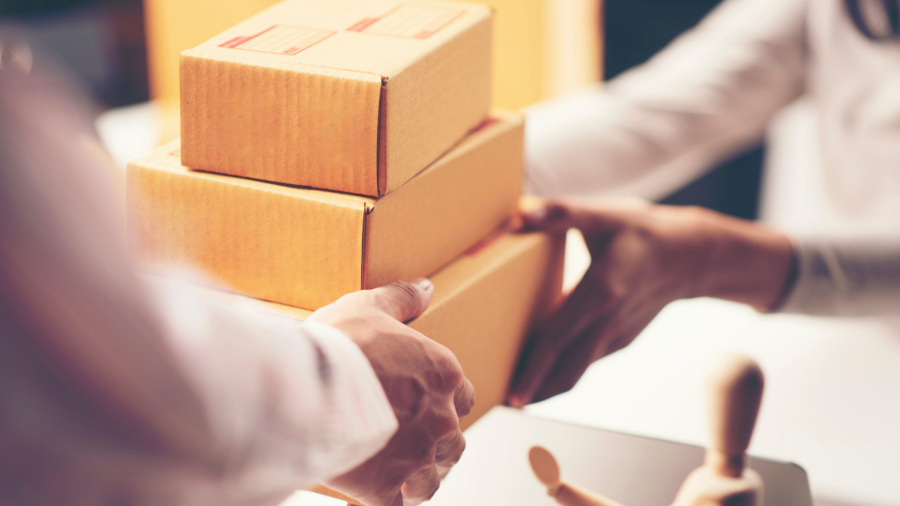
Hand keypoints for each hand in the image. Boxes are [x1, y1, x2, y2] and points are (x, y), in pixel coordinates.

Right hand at [307, 280, 475, 505]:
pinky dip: (393, 499)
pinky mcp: (389, 491)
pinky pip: (402, 504)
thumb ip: (401, 298)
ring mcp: (418, 458)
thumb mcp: (367, 306)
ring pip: (433, 477)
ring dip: (419, 474)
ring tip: (394, 468)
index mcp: (443, 375)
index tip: (419, 402)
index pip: (462, 396)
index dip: (441, 402)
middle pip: (453, 440)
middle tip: (404, 437)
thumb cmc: (335, 345)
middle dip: (434, 441)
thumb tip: (426, 288)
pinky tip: (377, 489)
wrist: (302, 389)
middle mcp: (442, 419)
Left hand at [508, 199, 793, 406]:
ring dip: (547, 388)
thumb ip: (560, 213)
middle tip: (501, 402)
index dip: (533, 369)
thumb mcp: (603, 215)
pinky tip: (544, 374)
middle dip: (533, 390)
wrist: (692, 256)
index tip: (513, 394)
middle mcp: (608, 322)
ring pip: (577, 373)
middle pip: (565, 369)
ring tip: (516, 395)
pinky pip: (586, 364)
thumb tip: (517, 217)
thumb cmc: (642, 232)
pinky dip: (563, 374)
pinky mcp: (621, 340)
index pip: (558, 340)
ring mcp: (616, 336)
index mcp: (599, 292)